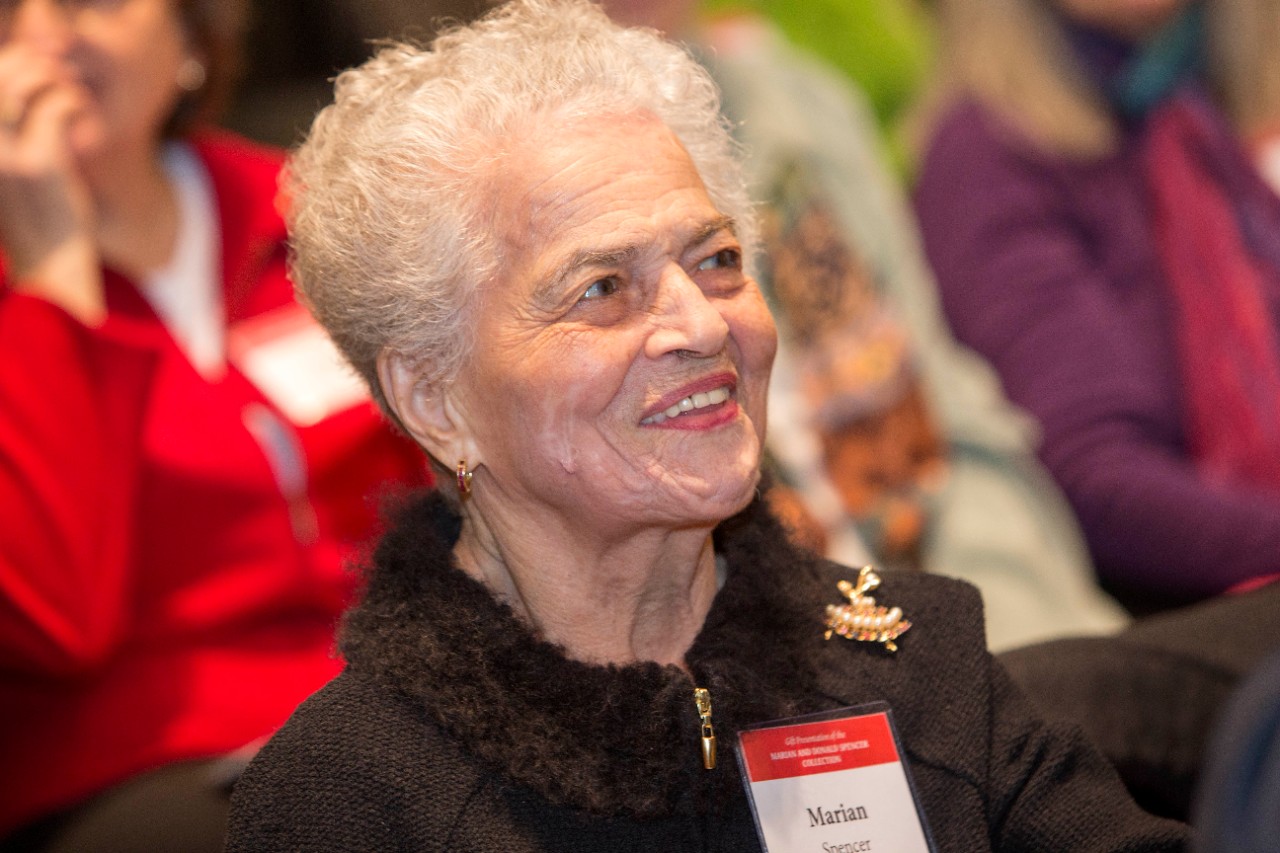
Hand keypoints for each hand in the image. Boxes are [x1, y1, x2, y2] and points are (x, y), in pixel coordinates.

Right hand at [0, 42, 102, 323]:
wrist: (52, 272)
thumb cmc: (30, 225)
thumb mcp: (9, 181)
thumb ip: (10, 141)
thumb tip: (15, 95)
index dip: (3, 66)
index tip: (25, 65)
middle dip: (23, 61)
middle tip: (53, 70)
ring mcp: (5, 155)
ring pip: (18, 85)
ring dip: (49, 75)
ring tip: (69, 86)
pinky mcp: (41, 163)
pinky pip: (54, 106)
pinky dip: (71, 98)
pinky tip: (81, 109)